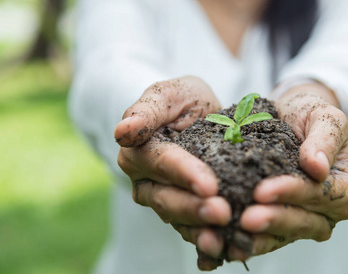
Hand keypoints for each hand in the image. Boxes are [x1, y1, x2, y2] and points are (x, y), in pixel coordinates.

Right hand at [114, 76, 230, 269]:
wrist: (202, 117)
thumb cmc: (183, 101)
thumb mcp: (169, 94)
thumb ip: (146, 110)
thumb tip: (122, 131)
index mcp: (139, 153)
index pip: (162, 164)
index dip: (184, 174)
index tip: (208, 185)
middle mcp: (147, 182)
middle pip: (167, 198)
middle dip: (194, 208)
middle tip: (222, 212)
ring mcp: (165, 201)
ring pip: (179, 220)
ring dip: (200, 231)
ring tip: (223, 239)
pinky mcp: (185, 214)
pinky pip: (192, 231)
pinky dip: (206, 247)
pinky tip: (224, 253)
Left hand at [230, 83, 347, 260]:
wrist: (289, 117)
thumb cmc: (310, 115)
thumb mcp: (325, 118)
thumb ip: (326, 139)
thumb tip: (318, 168)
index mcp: (345, 191)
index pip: (320, 195)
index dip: (292, 193)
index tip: (264, 190)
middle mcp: (327, 213)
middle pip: (302, 222)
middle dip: (273, 219)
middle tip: (246, 218)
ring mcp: (302, 222)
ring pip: (283, 236)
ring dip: (259, 237)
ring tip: (233, 232)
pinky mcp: (279, 226)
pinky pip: (266, 238)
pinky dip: (248, 241)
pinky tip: (228, 242)